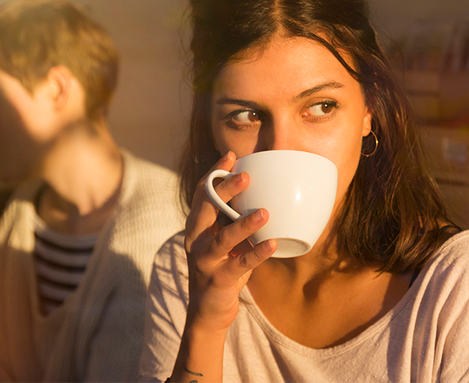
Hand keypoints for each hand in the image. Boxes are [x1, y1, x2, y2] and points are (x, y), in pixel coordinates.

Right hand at [184, 151, 277, 332]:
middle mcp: (195, 241)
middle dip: (224, 191)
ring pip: (221, 239)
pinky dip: (256, 254)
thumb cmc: (222, 267)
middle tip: (245, 176)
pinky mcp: (218, 280)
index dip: (214, 174)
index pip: (201, 194)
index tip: (231, 156)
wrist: (208, 311)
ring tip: (264, 213)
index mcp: (197, 227)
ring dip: (242, 224)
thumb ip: (235, 220)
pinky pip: (239, 265)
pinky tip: (272, 244)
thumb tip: (261, 192)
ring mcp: (205, 261)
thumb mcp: (225, 240)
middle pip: (206, 211)